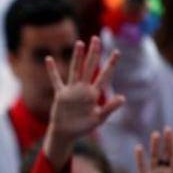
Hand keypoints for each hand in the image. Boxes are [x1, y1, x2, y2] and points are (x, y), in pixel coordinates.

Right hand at [44, 37, 123, 167]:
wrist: (67, 134)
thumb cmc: (83, 127)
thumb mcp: (98, 118)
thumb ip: (110, 108)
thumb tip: (123, 98)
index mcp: (94, 94)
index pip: (104, 75)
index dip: (111, 64)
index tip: (117, 52)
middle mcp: (84, 89)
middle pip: (90, 67)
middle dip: (94, 53)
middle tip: (97, 39)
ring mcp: (72, 90)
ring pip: (75, 70)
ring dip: (77, 57)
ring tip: (79, 43)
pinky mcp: (61, 94)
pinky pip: (56, 80)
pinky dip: (52, 71)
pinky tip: (49, 59)